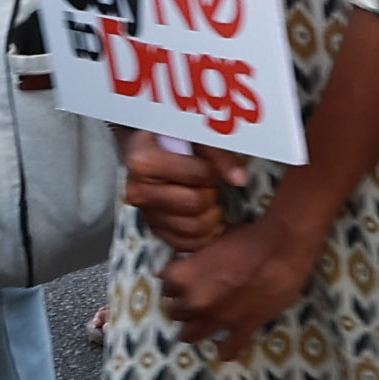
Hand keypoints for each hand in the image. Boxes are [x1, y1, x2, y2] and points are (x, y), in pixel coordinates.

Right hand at [122, 132, 238, 250]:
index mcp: (144, 162)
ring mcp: (145, 214)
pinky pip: (186, 245)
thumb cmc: (171, 138)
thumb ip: (217, 154)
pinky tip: (206, 217)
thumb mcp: (192, 134)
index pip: (199, 174)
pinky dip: (204, 235)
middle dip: (212, 192)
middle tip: (210, 183)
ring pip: (195, 227)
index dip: (213, 170)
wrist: (146, 148)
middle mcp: (139, 191)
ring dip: (211, 214)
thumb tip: (239, 179)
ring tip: (208, 198)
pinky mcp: (154, 230)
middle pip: (196, 203)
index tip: (208, 165)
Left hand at [156, 200, 320, 358]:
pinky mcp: (242, 329)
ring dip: (194, 329)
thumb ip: (195, 257)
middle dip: (182, 305)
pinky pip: (227, 349)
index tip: (185, 275)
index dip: (175, 278)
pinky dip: (226, 349)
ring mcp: (217, 319)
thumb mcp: (212, 239)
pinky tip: (226, 345)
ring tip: (201, 324)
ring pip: (190, 335)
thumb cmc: (247, 236)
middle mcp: (194, 302)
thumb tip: (183, 262)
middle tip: (194, 298)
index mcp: (184, 276)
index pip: (164, 282)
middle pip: (174, 311)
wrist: (282, 248)